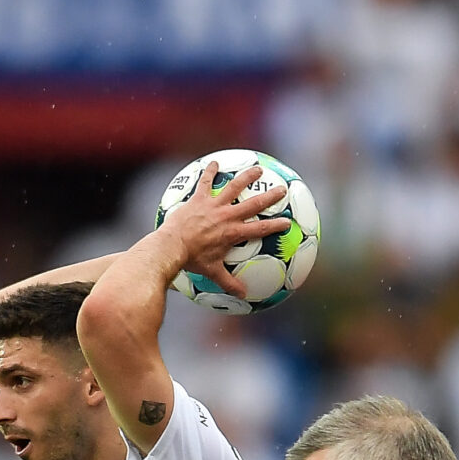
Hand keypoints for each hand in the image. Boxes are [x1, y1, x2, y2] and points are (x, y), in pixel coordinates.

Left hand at [152, 161, 289, 298]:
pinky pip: (206, 182)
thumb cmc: (192, 260)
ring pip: (234, 187)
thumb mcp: (213, 273)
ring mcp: (213, 205)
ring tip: (258, 169)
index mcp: (233, 233)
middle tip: (282, 189)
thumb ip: (229, 283)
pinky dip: (210, 172)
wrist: (171, 246)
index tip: (287, 222)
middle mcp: (227, 216)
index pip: (259, 229)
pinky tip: (215, 162)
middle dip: (269, 196)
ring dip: (247, 177)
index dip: (275, 225)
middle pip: (253, 204)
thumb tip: (243, 297)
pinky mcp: (199, 199)